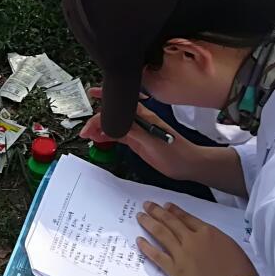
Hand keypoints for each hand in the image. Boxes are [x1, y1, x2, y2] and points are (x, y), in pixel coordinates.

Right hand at [80, 88, 195, 180]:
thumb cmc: (176, 153)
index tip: (89, 124)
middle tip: (86, 130)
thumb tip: (113, 126)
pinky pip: (119, 135)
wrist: (188, 165)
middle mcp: (139, 121)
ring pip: (115, 125)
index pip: (117, 110)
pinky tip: (101, 139)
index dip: (101, 115)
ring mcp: (138, 130)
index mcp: (143, 117)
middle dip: (97, 119)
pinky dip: (108, 136)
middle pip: (114, 115)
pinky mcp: (138, 140)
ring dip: (101, 128)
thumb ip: (132, 132)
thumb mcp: (151, 142)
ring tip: (89, 135)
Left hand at [137, 201, 256, 275]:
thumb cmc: (240, 270)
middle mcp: (192, 239)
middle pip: (171, 222)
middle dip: (157, 212)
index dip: (174, 211)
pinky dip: (147, 247)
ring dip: (149, 223)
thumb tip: (203, 235)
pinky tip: (139, 240)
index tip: (166, 206)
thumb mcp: (229, 244)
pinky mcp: (175, 270)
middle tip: (147, 205)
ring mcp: (182, 254)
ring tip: (140, 216)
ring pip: (161, 234)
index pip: (186, 217)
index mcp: (207, 231)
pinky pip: (157, 256)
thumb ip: (213, 237)